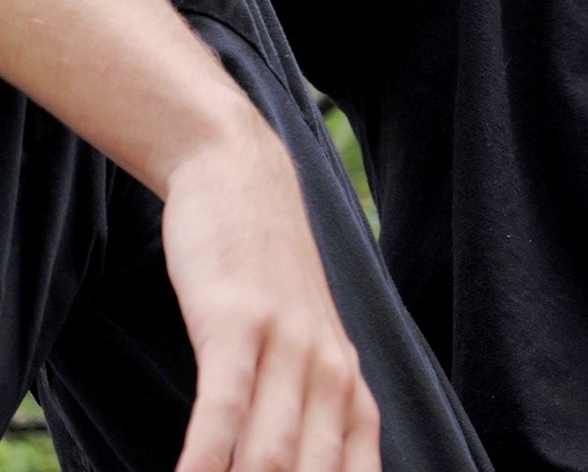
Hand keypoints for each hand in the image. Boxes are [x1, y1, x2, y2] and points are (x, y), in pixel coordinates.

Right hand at [161, 112, 380, 471]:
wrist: (243, 176)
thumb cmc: (265, 279)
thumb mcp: (304, 350)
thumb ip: (309, 421)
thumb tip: (303, 464)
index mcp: (351, 390)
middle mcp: (330, 373)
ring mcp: (286, 346)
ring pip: (269, 459)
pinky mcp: (236, 322)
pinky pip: (223, 411)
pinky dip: (203, 462)